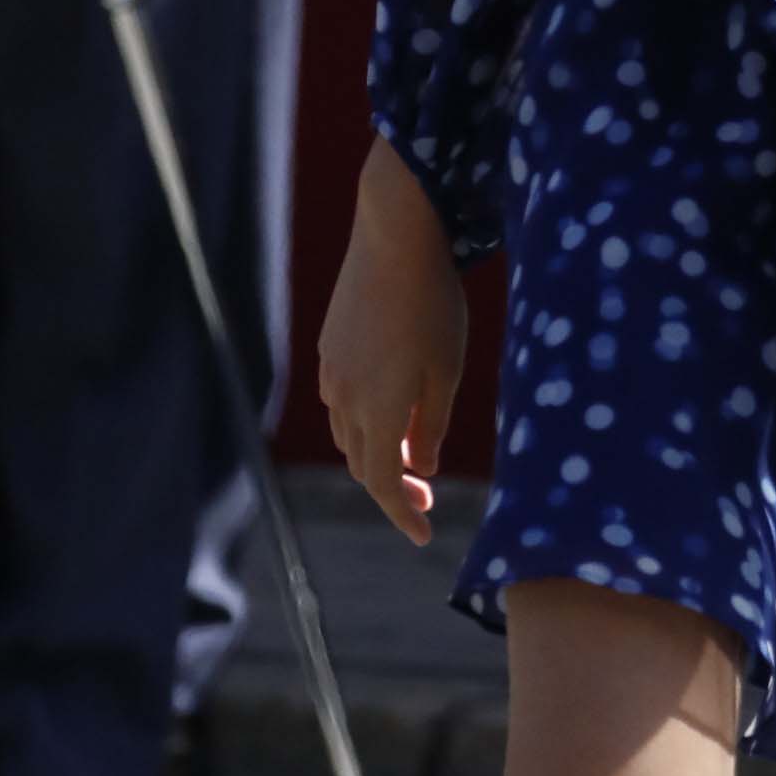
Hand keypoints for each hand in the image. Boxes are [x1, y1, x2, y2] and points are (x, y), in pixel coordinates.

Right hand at [318, 133, 470, 543]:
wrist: (394, 238)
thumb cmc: (433, 306)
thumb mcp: (447, 372)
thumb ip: (432, 427)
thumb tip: (422, 468)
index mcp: (377, 411)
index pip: (382, 484)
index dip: (402, 515)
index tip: (425, 536)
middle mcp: (344, 398)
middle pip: (363, 463)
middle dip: (392, 485)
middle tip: (427, 494)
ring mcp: (331, 372)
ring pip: (349, 432)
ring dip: (376, 451)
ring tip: (411, 453)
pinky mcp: (328, 348)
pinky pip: (342, 400)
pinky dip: (364, 419)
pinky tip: (390, 407)